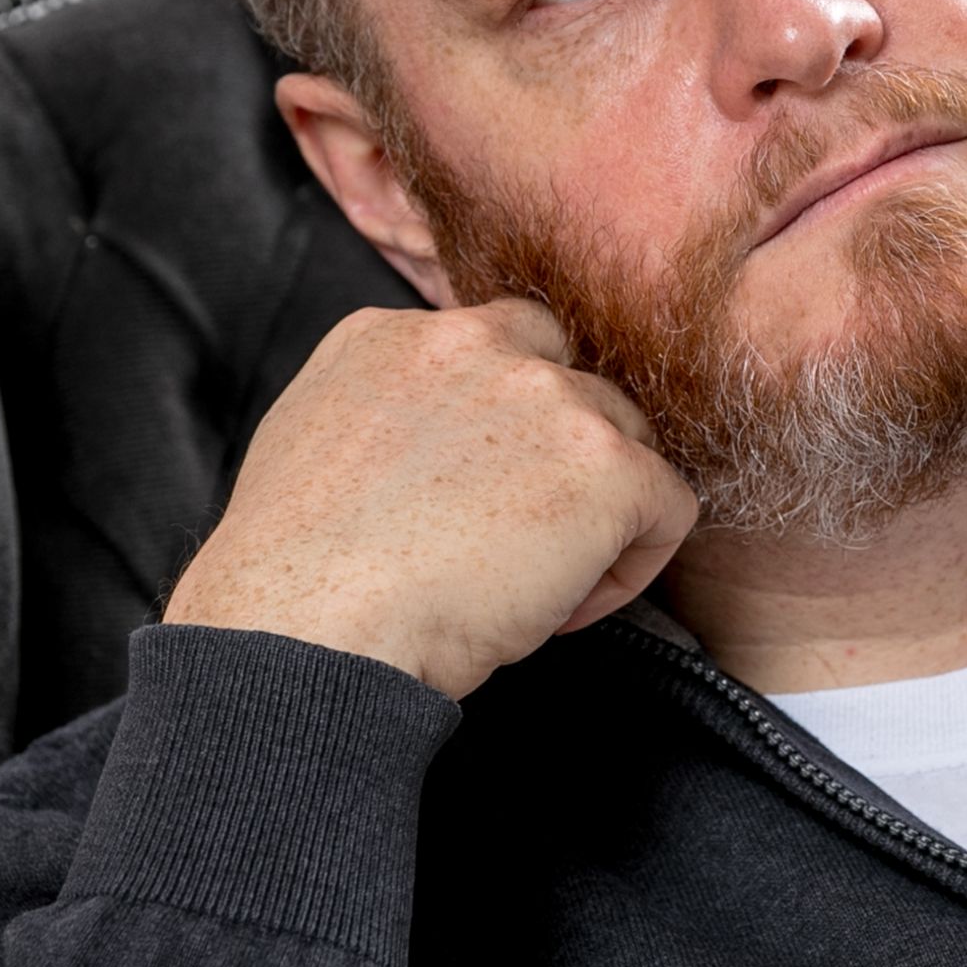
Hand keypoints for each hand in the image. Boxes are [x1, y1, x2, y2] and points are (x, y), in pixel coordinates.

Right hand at [163, 299, 699, 696]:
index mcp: (390, 335)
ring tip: (534, 588)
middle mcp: (473, 342)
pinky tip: (566, 609)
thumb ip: (385, 416)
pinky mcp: (604, 464)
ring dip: (596, 509)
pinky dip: (634, 563)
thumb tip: (433, 453)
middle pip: (569, 380)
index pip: (494, 345)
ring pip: (623, 437)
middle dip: (557, 459)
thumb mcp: (314, 452)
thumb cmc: (298, 582)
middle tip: (514, 544)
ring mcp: (546, 396)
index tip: (480, 495)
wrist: (306, 630)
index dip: (505, 424)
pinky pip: (667, 503)